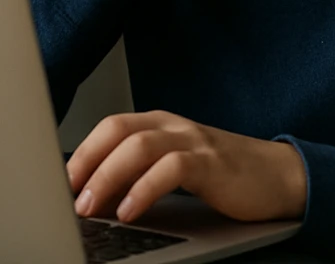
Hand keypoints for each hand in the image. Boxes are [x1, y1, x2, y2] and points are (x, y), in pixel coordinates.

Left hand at [68, 111, 306, 225]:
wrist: (278, 177)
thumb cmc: (223, 176)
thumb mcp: (174, 168)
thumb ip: (139, 173)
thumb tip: (94, 195)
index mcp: (159, 123)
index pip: (108, 127)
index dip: (80, 152)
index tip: (56, 181)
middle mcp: (173, 125)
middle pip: (117, 131)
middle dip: (86, 163)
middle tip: (66, 195)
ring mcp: (193, 141)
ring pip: (138, 146)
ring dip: (107, 178)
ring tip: (91, 207)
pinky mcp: (211, 163)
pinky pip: (170, 169)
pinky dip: (144, 190)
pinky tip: (130, 211)